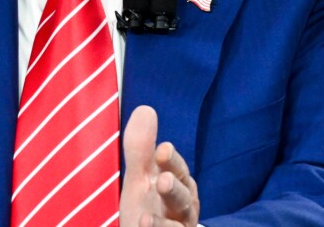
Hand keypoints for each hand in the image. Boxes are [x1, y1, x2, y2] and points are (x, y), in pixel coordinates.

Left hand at [120, 105, 199, 226]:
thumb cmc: (148, 207)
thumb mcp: (140, 177)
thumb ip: (141, 148)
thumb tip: (146, 109)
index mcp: (177, 184)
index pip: (177, 169)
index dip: (171, 161)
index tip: (163, 150)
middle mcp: (182, 207)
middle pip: (183, 197)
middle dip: (174, 188)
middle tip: (163, 180)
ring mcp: (178, 226)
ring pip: (180, 222)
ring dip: (165, 220)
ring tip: (146, 217)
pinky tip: (143, 225)